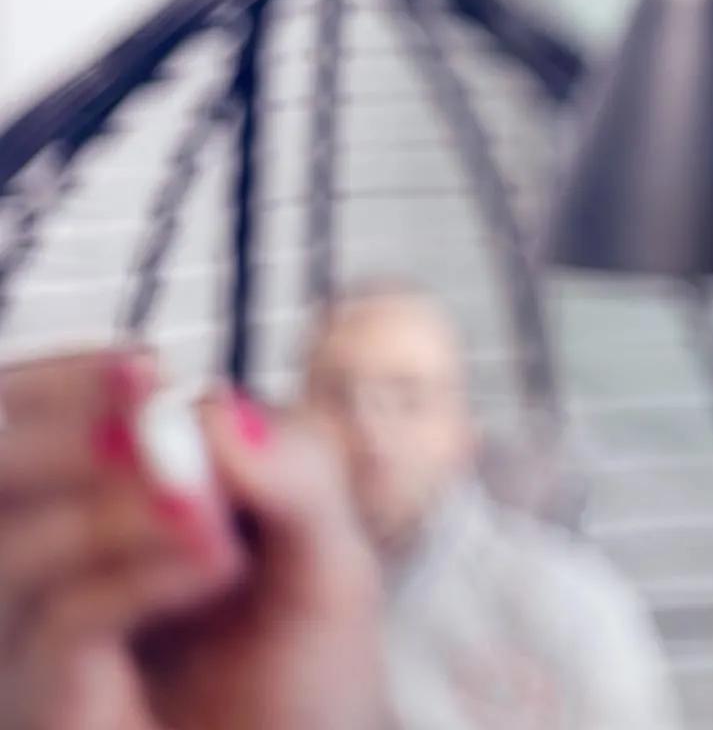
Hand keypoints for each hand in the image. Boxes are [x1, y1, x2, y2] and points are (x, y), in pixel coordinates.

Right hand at [0, 351, 386, 729]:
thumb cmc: (310, 671)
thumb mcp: (329, 552)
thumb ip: (294, 471)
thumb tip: (215, 404)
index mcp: (101, 513)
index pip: (28, 424)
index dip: (68, 386)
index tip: (139, 367)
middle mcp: (51, 572)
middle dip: (76, 433)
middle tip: (155, 420)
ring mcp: (37, 640)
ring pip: (21, 542)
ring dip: (126, 509)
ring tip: (224, 530)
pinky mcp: (46, 698)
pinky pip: (60, 619)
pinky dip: (138, 575)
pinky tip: (215, 565)